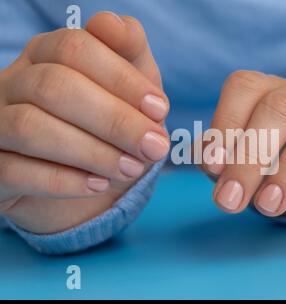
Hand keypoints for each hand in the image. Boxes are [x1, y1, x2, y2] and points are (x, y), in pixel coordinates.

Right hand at [0, 12, 169, 232]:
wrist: (92, 176)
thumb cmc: (113, 124)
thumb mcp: (131, 86)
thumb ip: (129, 51)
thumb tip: (113, 24)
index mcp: (47, 55)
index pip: (75, 47)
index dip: (122, 78)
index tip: (160, 109)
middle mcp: (15, 83)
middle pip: (54, 86)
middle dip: (114, 120)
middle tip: (154, 146)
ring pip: (30, 127)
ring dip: (92, 151)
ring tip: (132, 168)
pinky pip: (13, 171)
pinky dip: (63, 181)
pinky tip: (98, 185)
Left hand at [201, 71, 285, 217]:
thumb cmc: (279, 163)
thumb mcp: (245, 161)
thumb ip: (222, 158)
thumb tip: (208, 163)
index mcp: (268, 90)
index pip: (243, 89)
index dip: (225, 125)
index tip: (212, 168)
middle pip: (278, 109)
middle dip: (251, 157)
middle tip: (232, 201)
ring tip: (269, 206)